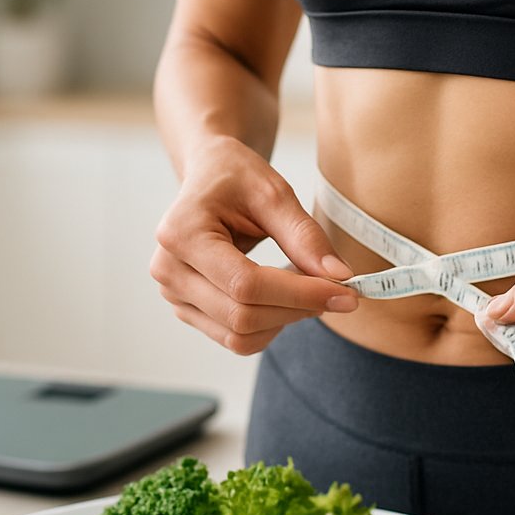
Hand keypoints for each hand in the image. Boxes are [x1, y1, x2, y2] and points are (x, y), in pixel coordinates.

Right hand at [152, 137, 357, 354]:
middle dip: (299, 309)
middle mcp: (168, 270)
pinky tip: (286, 300)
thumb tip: (338, 277)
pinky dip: (270, 326)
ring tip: (311, 291)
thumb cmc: (236, 177)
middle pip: (242, 316)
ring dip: (286, 321)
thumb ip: (305, 236)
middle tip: (340, 293)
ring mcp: (174, 294)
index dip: (300, 294)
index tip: (347, 292)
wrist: (209, 175)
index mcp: (181, 233)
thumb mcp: (274, 193)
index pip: (246, 284)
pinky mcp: (187, 309)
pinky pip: (235, 338)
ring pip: (239, 336)